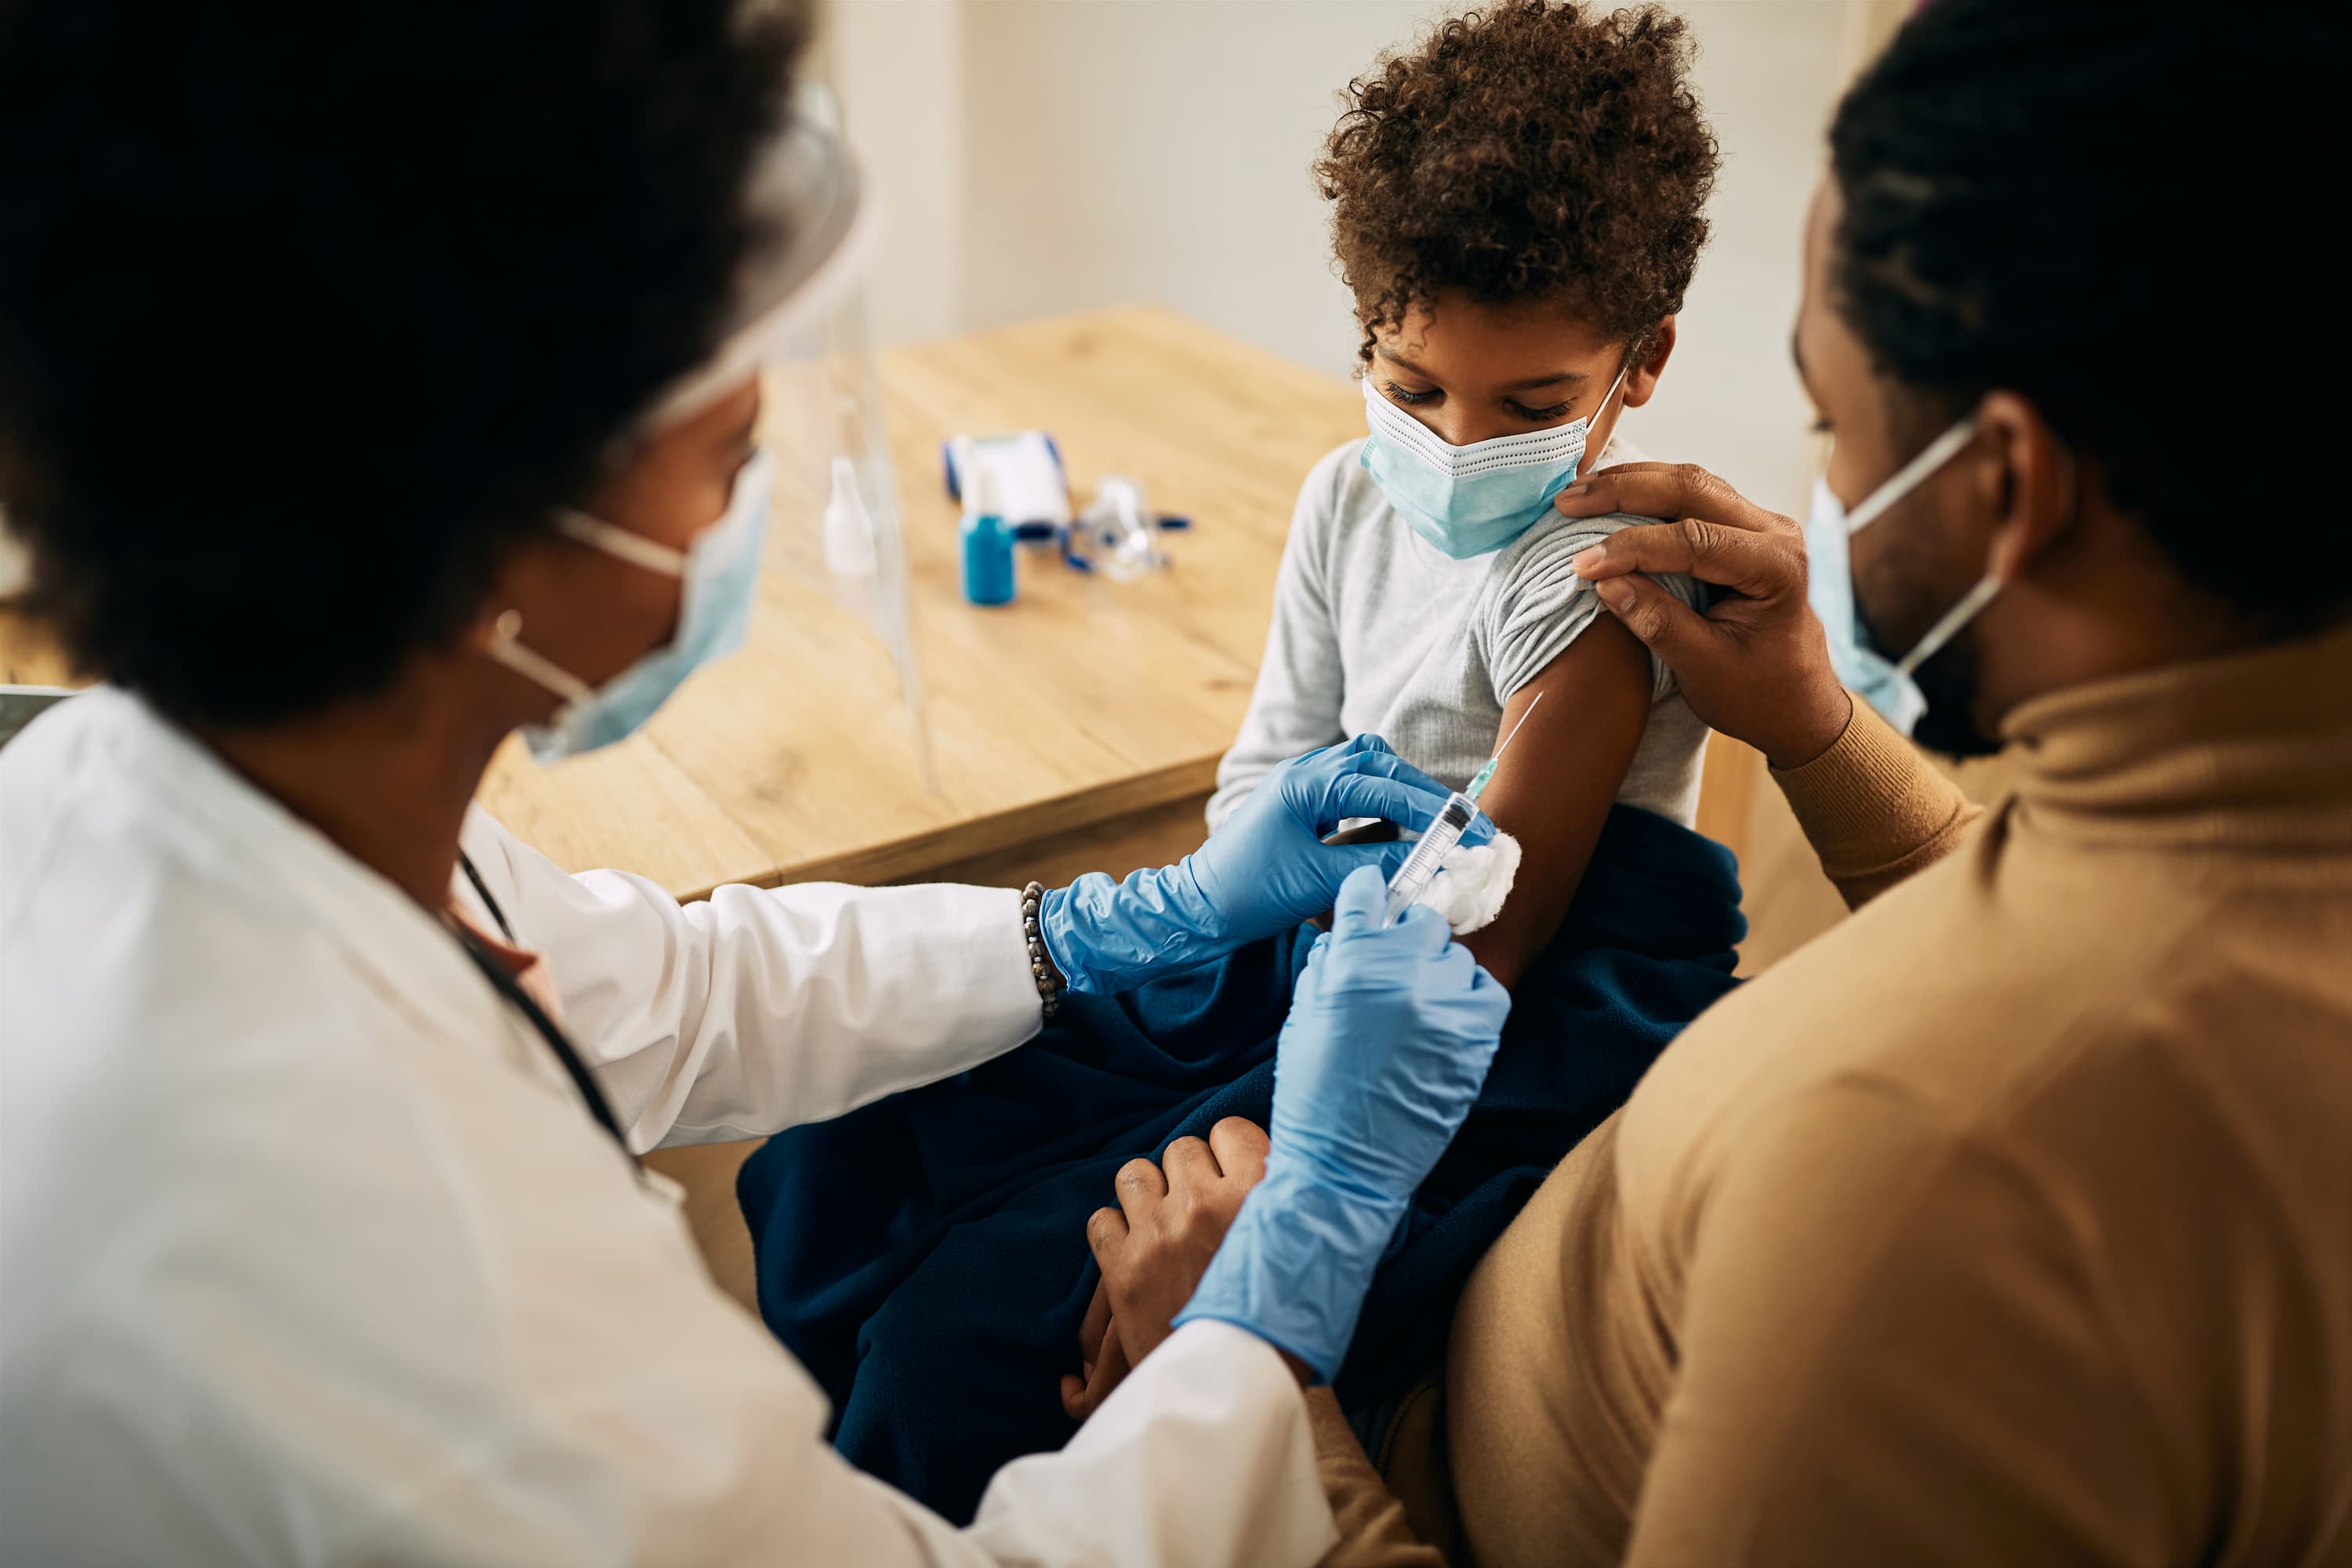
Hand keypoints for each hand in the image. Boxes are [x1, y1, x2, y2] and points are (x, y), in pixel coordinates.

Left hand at [1039, 735, 1491, 994]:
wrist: (1195, 907)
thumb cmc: (1248, 893)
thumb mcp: (1319, 881)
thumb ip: (1378, 864)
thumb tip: (1433, 861)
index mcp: (1308, 783)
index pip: (1387, 786)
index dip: (1435, 810)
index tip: (1473, 831)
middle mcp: (1307, 772)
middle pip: (1383, 765)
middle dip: (1427, 795)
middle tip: (1467, 826)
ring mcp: (1303, 784)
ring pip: (1370, 770)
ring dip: (1404, 794)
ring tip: (1436, 828)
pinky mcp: (1303, 803)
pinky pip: (1354, 790)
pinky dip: (1381, 805)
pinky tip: (1395, 832)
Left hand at [1065, 1117, 1273, 1419]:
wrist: (1241, 1389)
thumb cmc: (1287, 1328)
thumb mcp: (1311, 1257)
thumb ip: (1290, 1207)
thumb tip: (1286, 1170)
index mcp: (1258, 1194)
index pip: (1229, 1129)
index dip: (1229, 1149)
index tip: (1231, 1171)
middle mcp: (1204, 1204)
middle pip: (1181, 1149)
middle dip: (1187, 1174)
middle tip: (1200, 1210)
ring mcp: (1158, 1234)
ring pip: (1134, 1175)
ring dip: (1147, 1195)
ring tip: (1162, 1224)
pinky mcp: (1122, 1269)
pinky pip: (1101, 1219)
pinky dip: (1114, 1232)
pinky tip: (1134, 1252)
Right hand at [1174, 866, 1509, 1380]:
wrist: (1347, 1167)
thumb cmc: (1313, 1097)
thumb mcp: (1301, 1021)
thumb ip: (1325, 969)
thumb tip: (1343, 935)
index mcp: (1348, 965)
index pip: (1366, 895)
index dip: (1367, 895)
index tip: (1371, 898)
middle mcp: (1401, 974)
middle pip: (1421, 920)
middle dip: (1407, 936)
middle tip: (1398, 963)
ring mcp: (1444, 1005)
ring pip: (1456, 956)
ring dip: (1439, 970)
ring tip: (1421, 1002)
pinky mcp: (1477, 1036)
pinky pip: (1487, 990)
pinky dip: (1471, 996)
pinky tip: (1449, 1016)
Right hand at [1555, 462, 1853, 768]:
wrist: (1796, 704)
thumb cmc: (1757, 695)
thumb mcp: (1704, 669)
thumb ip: (1658, 623)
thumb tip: (1604, 583)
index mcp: (1777, 567)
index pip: (1695, 540)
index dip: (1632, 548)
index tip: (1581, 565)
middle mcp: (1775, 533)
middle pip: (1692, 489)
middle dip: (1623, 492)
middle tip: (1566, 502)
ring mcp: (1760, 525)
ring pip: (1689, 483)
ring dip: (1629, 484)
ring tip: (1576, 494)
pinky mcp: (1741, 528)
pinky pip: (1690, 496)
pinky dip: (1644, 493)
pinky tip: (1606, 497)